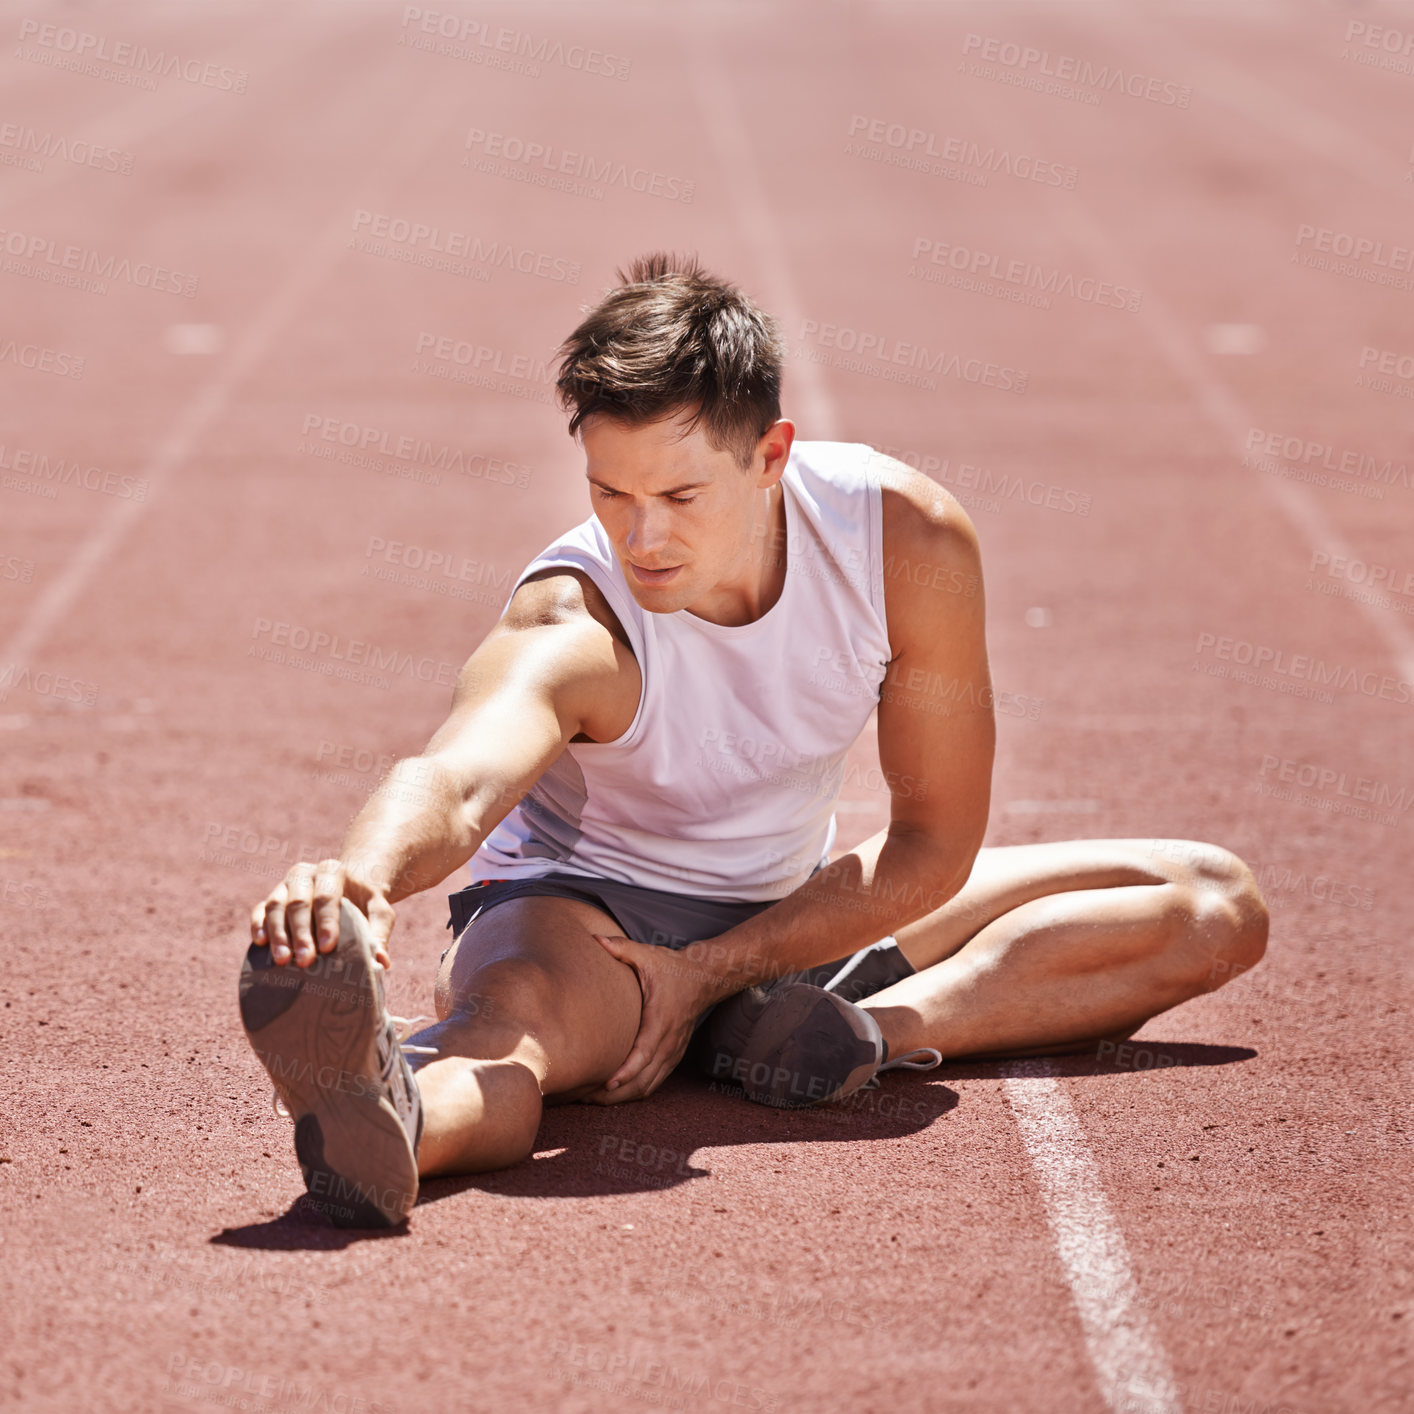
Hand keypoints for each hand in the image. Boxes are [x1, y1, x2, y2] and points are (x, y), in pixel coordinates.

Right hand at [249, 859, 395, 969]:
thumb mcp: (379, 911)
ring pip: (275, 906)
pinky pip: (260, 910)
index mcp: (333, 871)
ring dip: (278, 934)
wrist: (346, 889)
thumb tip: (381, 961)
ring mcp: (285, 885)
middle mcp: (305, 874)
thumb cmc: (364, 903)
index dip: (327, 921)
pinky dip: (258, 925)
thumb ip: (380, 931)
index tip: (328, 946)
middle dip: (301, 933)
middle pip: (299, 902)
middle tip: (305, 960)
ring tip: (282, 959)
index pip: (328, 896)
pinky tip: (261, 944)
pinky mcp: (272, 898)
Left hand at [584, 933, 717, 1103]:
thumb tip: (594, 938)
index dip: (625, 1072)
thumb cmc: (673, 968)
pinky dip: (635, 1092)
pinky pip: (654, 1083)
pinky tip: (614, 1092)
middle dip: (615, 1094)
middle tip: (585, 1097)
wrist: (705, 978)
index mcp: (660, 1021)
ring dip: (623, 1097)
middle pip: (643, 1081)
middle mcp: (668, 1042)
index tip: (606, 1083)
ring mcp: (673, 1052)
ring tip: (593, 1099)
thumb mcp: (648, 955)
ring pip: (648, 1087)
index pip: (644, 1055)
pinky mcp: (673, 1056)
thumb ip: (621, 948)